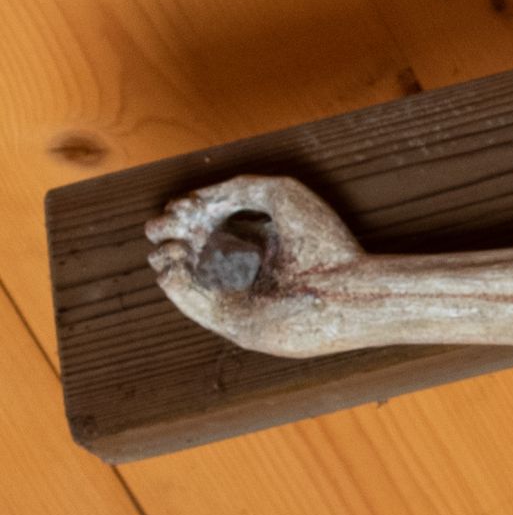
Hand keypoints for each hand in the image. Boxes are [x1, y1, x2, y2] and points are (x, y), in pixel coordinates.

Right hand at [144, 171, 364, 354]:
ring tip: (172, 244)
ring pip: (187, 280)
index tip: (181, 206)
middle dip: (170, 235)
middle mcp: (245, 273)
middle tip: (161, 226)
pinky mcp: (235, 324)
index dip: (187, 215)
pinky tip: (172, 264)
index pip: (208, 228)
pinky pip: (193, 307)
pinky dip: (175, 285)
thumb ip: (235, 189)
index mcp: (256, 244)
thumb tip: (193, 200)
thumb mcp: (278, 196)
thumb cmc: (324, 241)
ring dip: (168, 258)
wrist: (349, 287)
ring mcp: (240, 300)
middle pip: (191, 252)